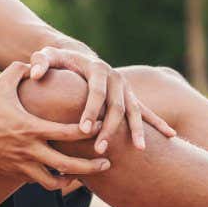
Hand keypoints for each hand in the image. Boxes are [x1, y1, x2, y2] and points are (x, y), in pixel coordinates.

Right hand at [0, 62, 111, 189]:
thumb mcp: (1, 84)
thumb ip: (22, 69)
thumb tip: (38, 60)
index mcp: (31, 128)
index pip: (68, 132)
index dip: (89, 129)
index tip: (102, 124)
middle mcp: (29, 151)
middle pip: (68, 166)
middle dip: (91, 166)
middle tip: (109, 161)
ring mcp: (21, 166)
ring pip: (55, 183)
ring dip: (74, 180)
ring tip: (88, 175)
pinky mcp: (14, 175)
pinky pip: (40, 184)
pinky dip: (56, 183)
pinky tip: (66, 177)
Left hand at [27, 46, 175, 154]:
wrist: (80, 57)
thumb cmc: (60, 62)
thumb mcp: (48, 57)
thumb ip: (40, 62)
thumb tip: (36, 73)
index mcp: (97, 69)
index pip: (95, 92)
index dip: (91, 110)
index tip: (84, 129)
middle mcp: (116, 78)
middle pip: (117, 106)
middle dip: (110, 128)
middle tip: (99, 149)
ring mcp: (126, 89)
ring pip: (134, 112)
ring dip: (136, 131)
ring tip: (138, 150)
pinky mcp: (131, 98)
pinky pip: (147, 112)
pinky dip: (158, 124)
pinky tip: (171, 137)